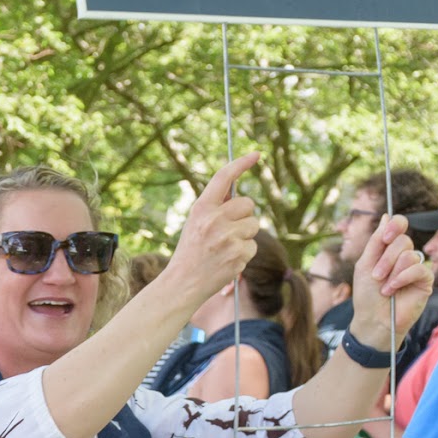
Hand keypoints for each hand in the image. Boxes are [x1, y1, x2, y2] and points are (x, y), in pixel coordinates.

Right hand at [161, 154, 261, 308]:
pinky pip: (253, 247)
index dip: (241, 164)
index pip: (223, 177)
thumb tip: (236, 193)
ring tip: (225, 249)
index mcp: (201, 208)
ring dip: (245, 236)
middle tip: (229, 231)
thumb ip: (214, 208)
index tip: (256, 154)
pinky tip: (228, 261)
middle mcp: (214, 219)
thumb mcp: (195, 224)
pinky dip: (244, 254)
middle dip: (244, 216)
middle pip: (248, 204)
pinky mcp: (238, 254)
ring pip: (253, 226)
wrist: (182, 283)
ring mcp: (228, 237)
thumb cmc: (190, 252)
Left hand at [352, 215, 432, 346]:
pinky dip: (402, 278)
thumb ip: (376, 241)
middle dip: (386, 258)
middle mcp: (404, 255)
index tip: (386, 237)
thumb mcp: (365, 265)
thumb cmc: (367, 295)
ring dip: (392, 272)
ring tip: (385, 288)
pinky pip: (419, 268)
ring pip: (409, 255)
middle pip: (403, 240)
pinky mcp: (426, 280)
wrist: (373, 320)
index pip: (399, 225)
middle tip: (376, 276)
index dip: (395, 225)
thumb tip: (386, 216)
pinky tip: (393, 290)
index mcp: (389, 248)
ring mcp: (416, 267)